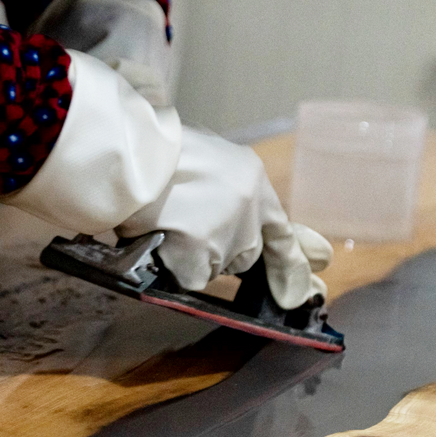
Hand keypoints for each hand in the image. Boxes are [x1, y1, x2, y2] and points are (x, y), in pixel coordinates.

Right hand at [26, 0, 332, 306]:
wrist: (126, 155)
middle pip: (244, 253)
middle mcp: (250, 208)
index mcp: (250, 178)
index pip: (280, 229)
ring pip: (214, 267)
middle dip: (219, 247)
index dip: (293, 260)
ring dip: (190, 254)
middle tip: (183, 222)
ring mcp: (229, 236)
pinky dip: (171, 266)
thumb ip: (227, 192)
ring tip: (161, 220)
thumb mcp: (202, 159)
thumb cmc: (151, 152)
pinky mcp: (203, 259)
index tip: (309, 285)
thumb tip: (246, 228)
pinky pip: (189, 278)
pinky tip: (156, 239)